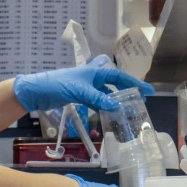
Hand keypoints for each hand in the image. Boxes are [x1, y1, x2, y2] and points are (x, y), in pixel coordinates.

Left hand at [13, 55, 155, 112]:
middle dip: (128, 92)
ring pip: (106, 95)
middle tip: (141, 102)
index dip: (135, 83)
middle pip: (115, 85)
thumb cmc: (58, 85)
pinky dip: (104, 107)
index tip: (149, 91)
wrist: (37, 91)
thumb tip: (117, 107)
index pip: (120, 76)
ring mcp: (87, 88)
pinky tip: (110, 114)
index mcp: (95, 72)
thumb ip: (98, 99)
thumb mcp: (80, 91)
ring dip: (116, 102)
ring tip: (128, 110)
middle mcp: (93, 78)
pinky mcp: (80, 97)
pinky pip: (97, 102)